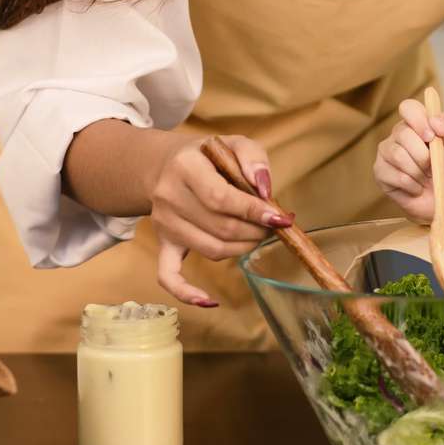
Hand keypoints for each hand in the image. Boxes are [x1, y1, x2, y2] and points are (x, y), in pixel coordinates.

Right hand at [149, 133, 286, 308]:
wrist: (166, 167)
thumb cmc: (207, 157)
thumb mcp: (232, 143)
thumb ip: (252, 157)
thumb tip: (265, 189)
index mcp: (185, 167)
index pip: (221, 198)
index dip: (254, 212)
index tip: (280, 218)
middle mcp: (169, 196)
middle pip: (221, 227)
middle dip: (256, 231)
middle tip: (273, 226)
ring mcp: (165, 224)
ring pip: (211, 249)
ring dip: (243, 249)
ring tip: (257, 236)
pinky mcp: (164, 244)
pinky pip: (169, 275)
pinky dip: (187, 293)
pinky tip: (209, 301)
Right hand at [373, 99, 443, 222]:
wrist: (441, 197)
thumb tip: (434, 120)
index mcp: (415, 123)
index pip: (408, 107)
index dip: (418, 120)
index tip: (431, 137)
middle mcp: (397, 134)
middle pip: (404, 134)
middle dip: (424, 155)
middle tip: (432, 166)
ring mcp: (385, 152)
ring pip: (399, 156)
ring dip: (419, 172)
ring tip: (424, 177)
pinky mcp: (379, 171)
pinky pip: (397, 176)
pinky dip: (414, 186)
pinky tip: (416, 187)